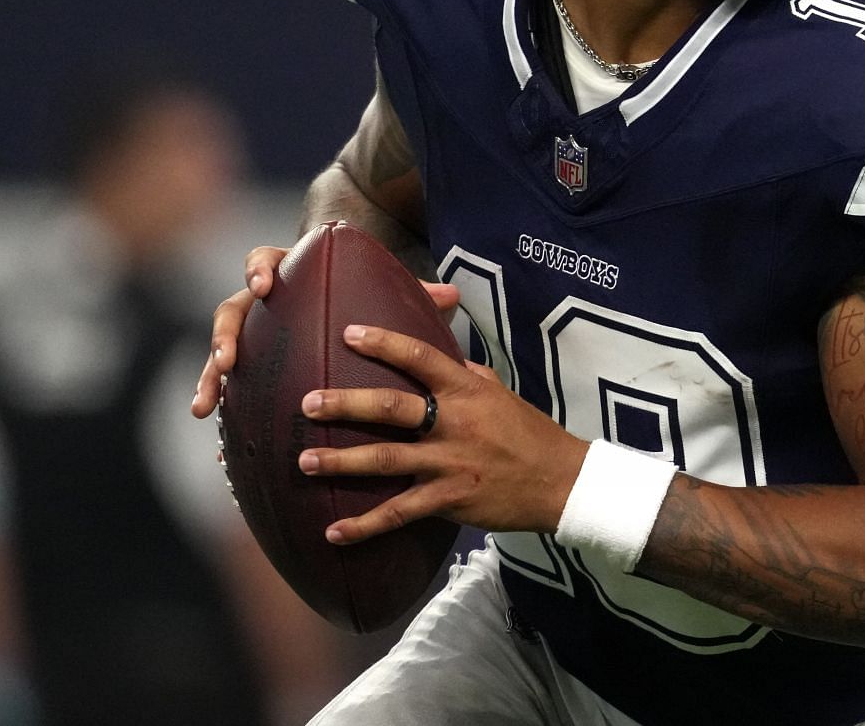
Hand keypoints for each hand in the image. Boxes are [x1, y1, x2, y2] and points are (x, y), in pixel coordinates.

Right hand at [190, 245, 461, 418]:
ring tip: (205, 407)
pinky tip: (223, 453)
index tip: (264, 286)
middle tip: (228, 359)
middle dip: (225, 334)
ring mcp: (253, 339)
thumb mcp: (390, 294)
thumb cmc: (371, 299)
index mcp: (292, 276)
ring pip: (221, 353)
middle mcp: (264, 306)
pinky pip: (231, 392)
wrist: (351, 315)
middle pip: (233, 310)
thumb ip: (414, 293)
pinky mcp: (253, 372)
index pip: (267, 260)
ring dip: (210, 377)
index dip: (260, 269)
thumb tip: (451, 296)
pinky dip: (225, 417)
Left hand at [295, 323, 587, 542]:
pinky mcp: (449, 500)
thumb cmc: (530, 433)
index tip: (348, 333)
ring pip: (385, 460)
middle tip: (308, 402)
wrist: (560, 482)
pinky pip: (399, 513)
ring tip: (304, 462)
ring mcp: (449, 463)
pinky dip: (364, 525)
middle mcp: (454, 422)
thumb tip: (445, 356)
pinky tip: (333, 532)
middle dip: (346, 404)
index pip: (420, 356)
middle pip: (391, 407)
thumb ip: (469, 375)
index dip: (384, 342)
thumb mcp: (501, 392)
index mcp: (467, 389)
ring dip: (341, 462)